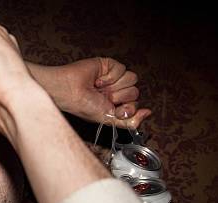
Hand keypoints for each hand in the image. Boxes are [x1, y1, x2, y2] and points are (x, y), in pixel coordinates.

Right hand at [31, 58, 151, 128]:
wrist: (69, 91)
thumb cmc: (83, 106)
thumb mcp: (108, 119)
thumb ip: (129, 121)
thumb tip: (148, 113)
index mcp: (114, 105)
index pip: (135, 104)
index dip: (129, 108)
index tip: (117, 112)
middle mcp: (114, 91)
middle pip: (135, 92)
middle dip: (120, 98)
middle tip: (104, 99)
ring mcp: (113, 78)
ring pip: (132, 79)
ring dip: (116, 87)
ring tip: (101, 89)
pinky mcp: (109, 65)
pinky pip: (123, 69)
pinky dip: (110, 76)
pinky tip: (98, 80)